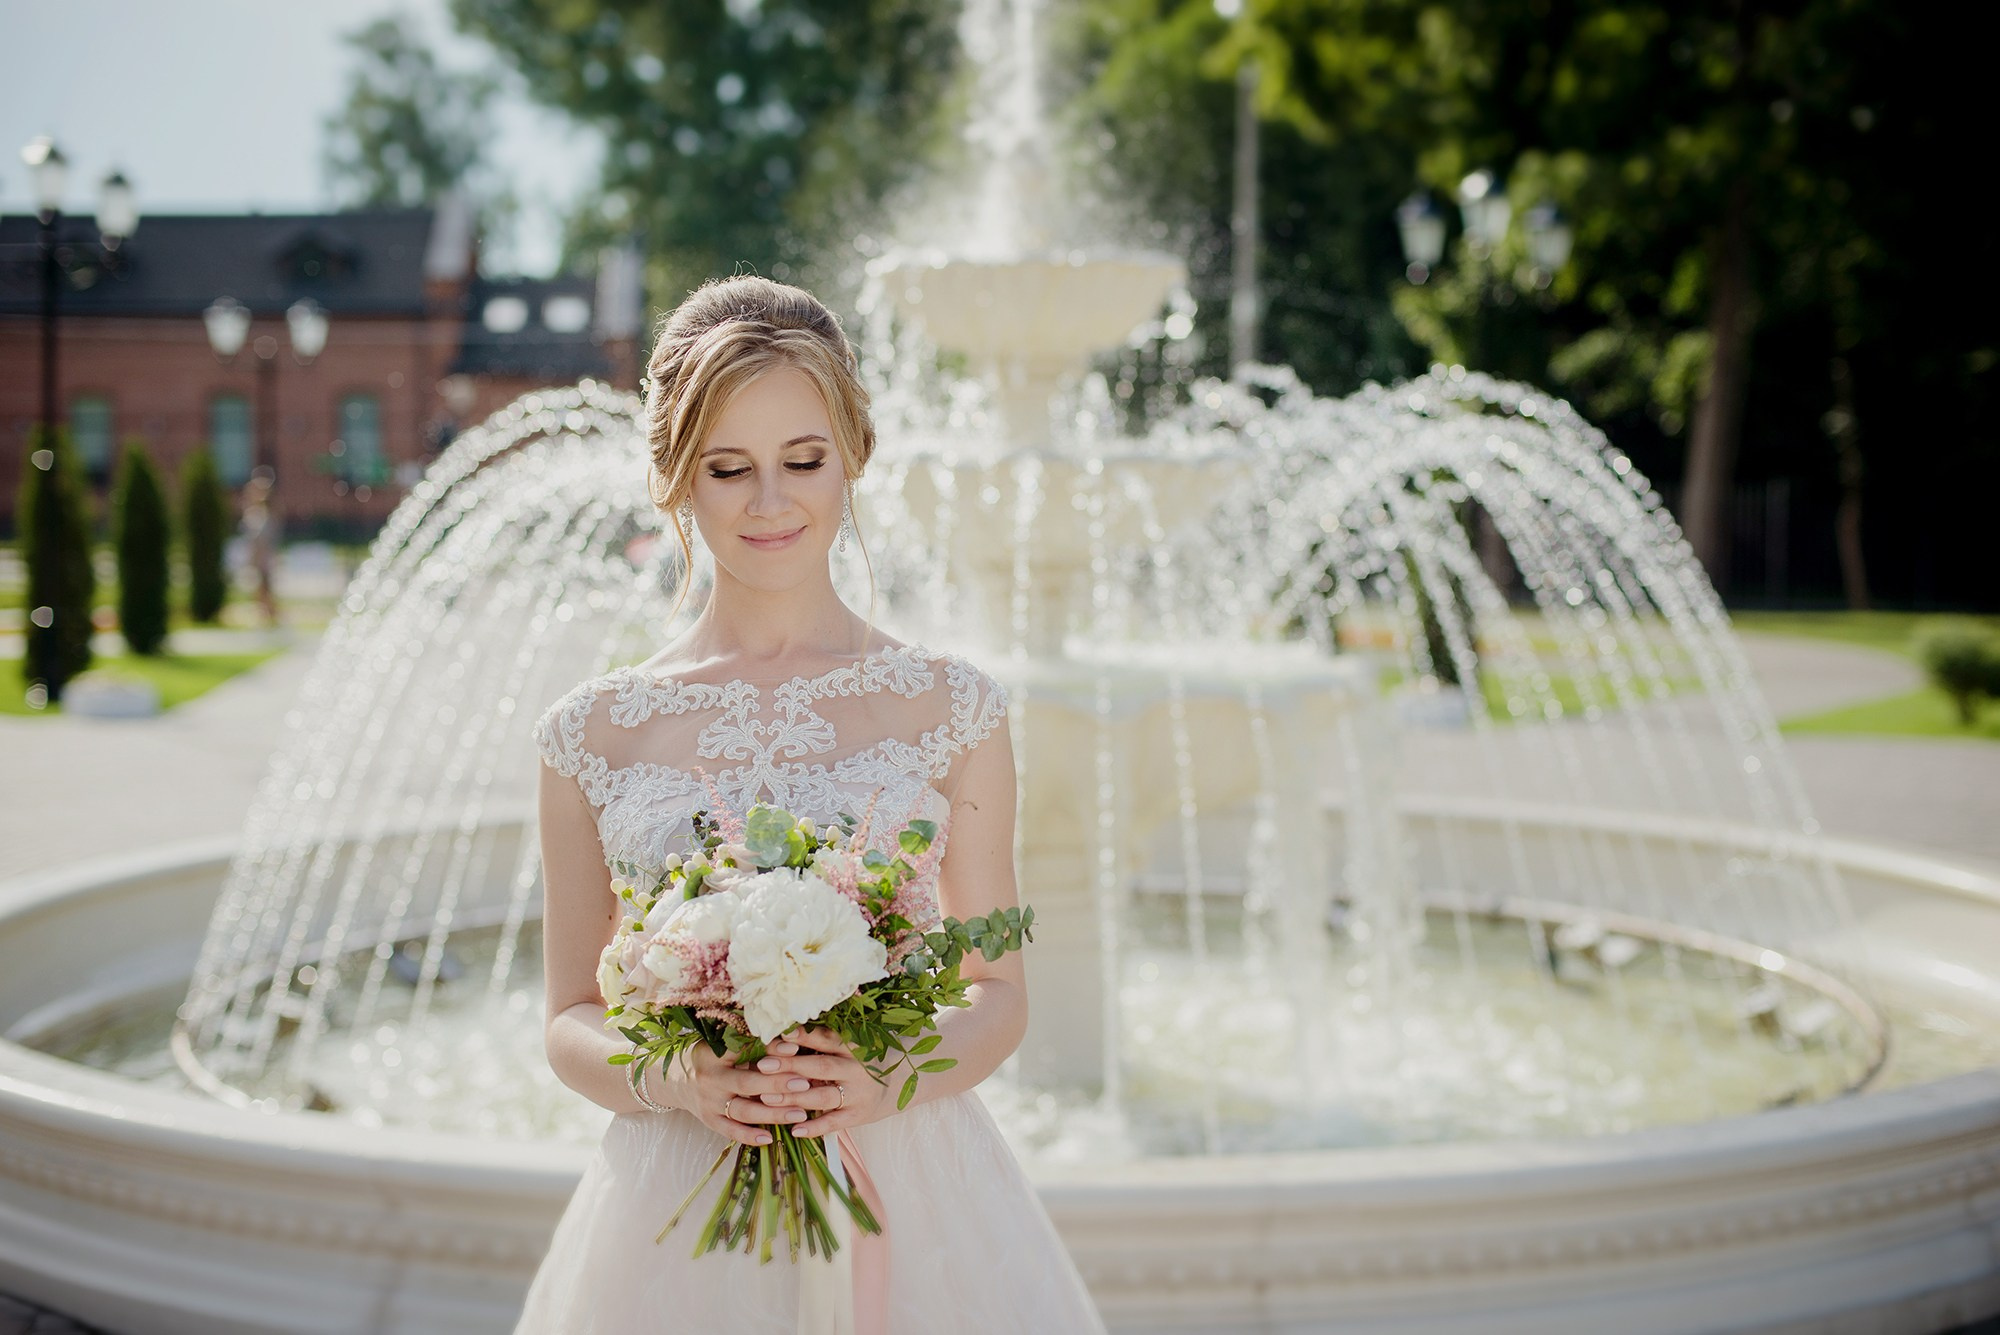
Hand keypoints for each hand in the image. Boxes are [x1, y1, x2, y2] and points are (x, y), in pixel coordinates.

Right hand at [671, 1037, 812, 1145]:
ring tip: (801, 1113)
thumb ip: (752, 1043)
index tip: (796, 1047)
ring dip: (773, 1114)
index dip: (770, 1048)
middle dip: (777, 1084)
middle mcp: (711, 1078)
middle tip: (805, 1084)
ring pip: (743, 1111)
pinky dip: (749, 1136)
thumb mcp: (724, 1044)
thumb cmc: (712, 1057)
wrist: (677, 1080)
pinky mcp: (709, 1121)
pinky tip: (770, 1138)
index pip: (744, 1050)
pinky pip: (730, 1131)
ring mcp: (709, 1102)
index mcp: (715, 1053)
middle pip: (747, 1083)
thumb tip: (792, 1037)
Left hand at [746, 1025, 891, 1139]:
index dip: (802, 1037)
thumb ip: (825, 1044)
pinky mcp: (858, 1115)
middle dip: (790, 1066)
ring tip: (767, 1098)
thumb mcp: (853, 1046)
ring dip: (794, 1098)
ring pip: (823, 1096)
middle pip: (820, 1066)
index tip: (778, 1035)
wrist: (906, 1081)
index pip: (825, 1039)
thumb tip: (784, 1037)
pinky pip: (834, 1123)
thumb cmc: (868, 1059)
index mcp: (853, 1046)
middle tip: (762, 1066)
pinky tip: (794, 1130)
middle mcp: (856, 1068)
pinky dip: (815, 1128)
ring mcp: (858, 1094)